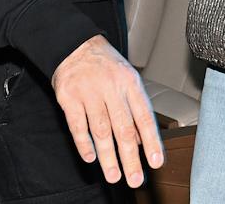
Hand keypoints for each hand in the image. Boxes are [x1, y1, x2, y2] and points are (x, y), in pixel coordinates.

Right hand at [51, 36, 163, 187]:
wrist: (75, 44)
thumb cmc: (106, 66)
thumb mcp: (127, 79)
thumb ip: (136, 108)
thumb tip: (145, 140)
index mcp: (130, 83)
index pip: (144, 116)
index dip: (152, 141)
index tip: (156, 162)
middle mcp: (111, 88)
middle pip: (123, 128)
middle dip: (130, 157)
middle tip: (135, 179)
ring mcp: (89, 92)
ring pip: (101, 131)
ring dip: (108, 157)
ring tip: (114, 176)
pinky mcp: (68, 97)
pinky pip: (77, 126)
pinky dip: (84, 144)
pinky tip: (91, 158)